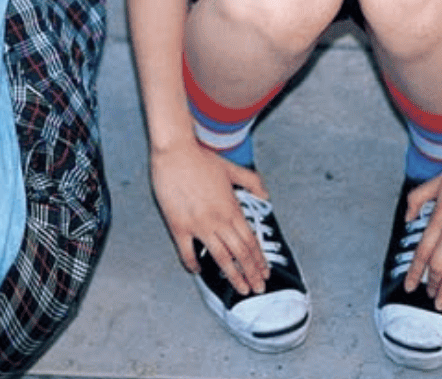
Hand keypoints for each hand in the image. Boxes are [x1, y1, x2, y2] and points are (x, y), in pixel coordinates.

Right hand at [151, 140, 270, 295]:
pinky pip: (187, 252)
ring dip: (233, 275)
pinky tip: (198, 271)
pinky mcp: (179, 226)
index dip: (259, 259)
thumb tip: (265, 195)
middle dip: (251, 273)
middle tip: (258, 288)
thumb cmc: (201, 158)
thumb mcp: (231, 168)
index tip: (264, 272)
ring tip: (240, 289)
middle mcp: (218, 221)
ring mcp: (199, 225)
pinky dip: (193, 264)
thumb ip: (251, 181)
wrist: (175, 152)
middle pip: (240, 254)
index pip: (250, 241)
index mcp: (231, 208)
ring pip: (220, 258)